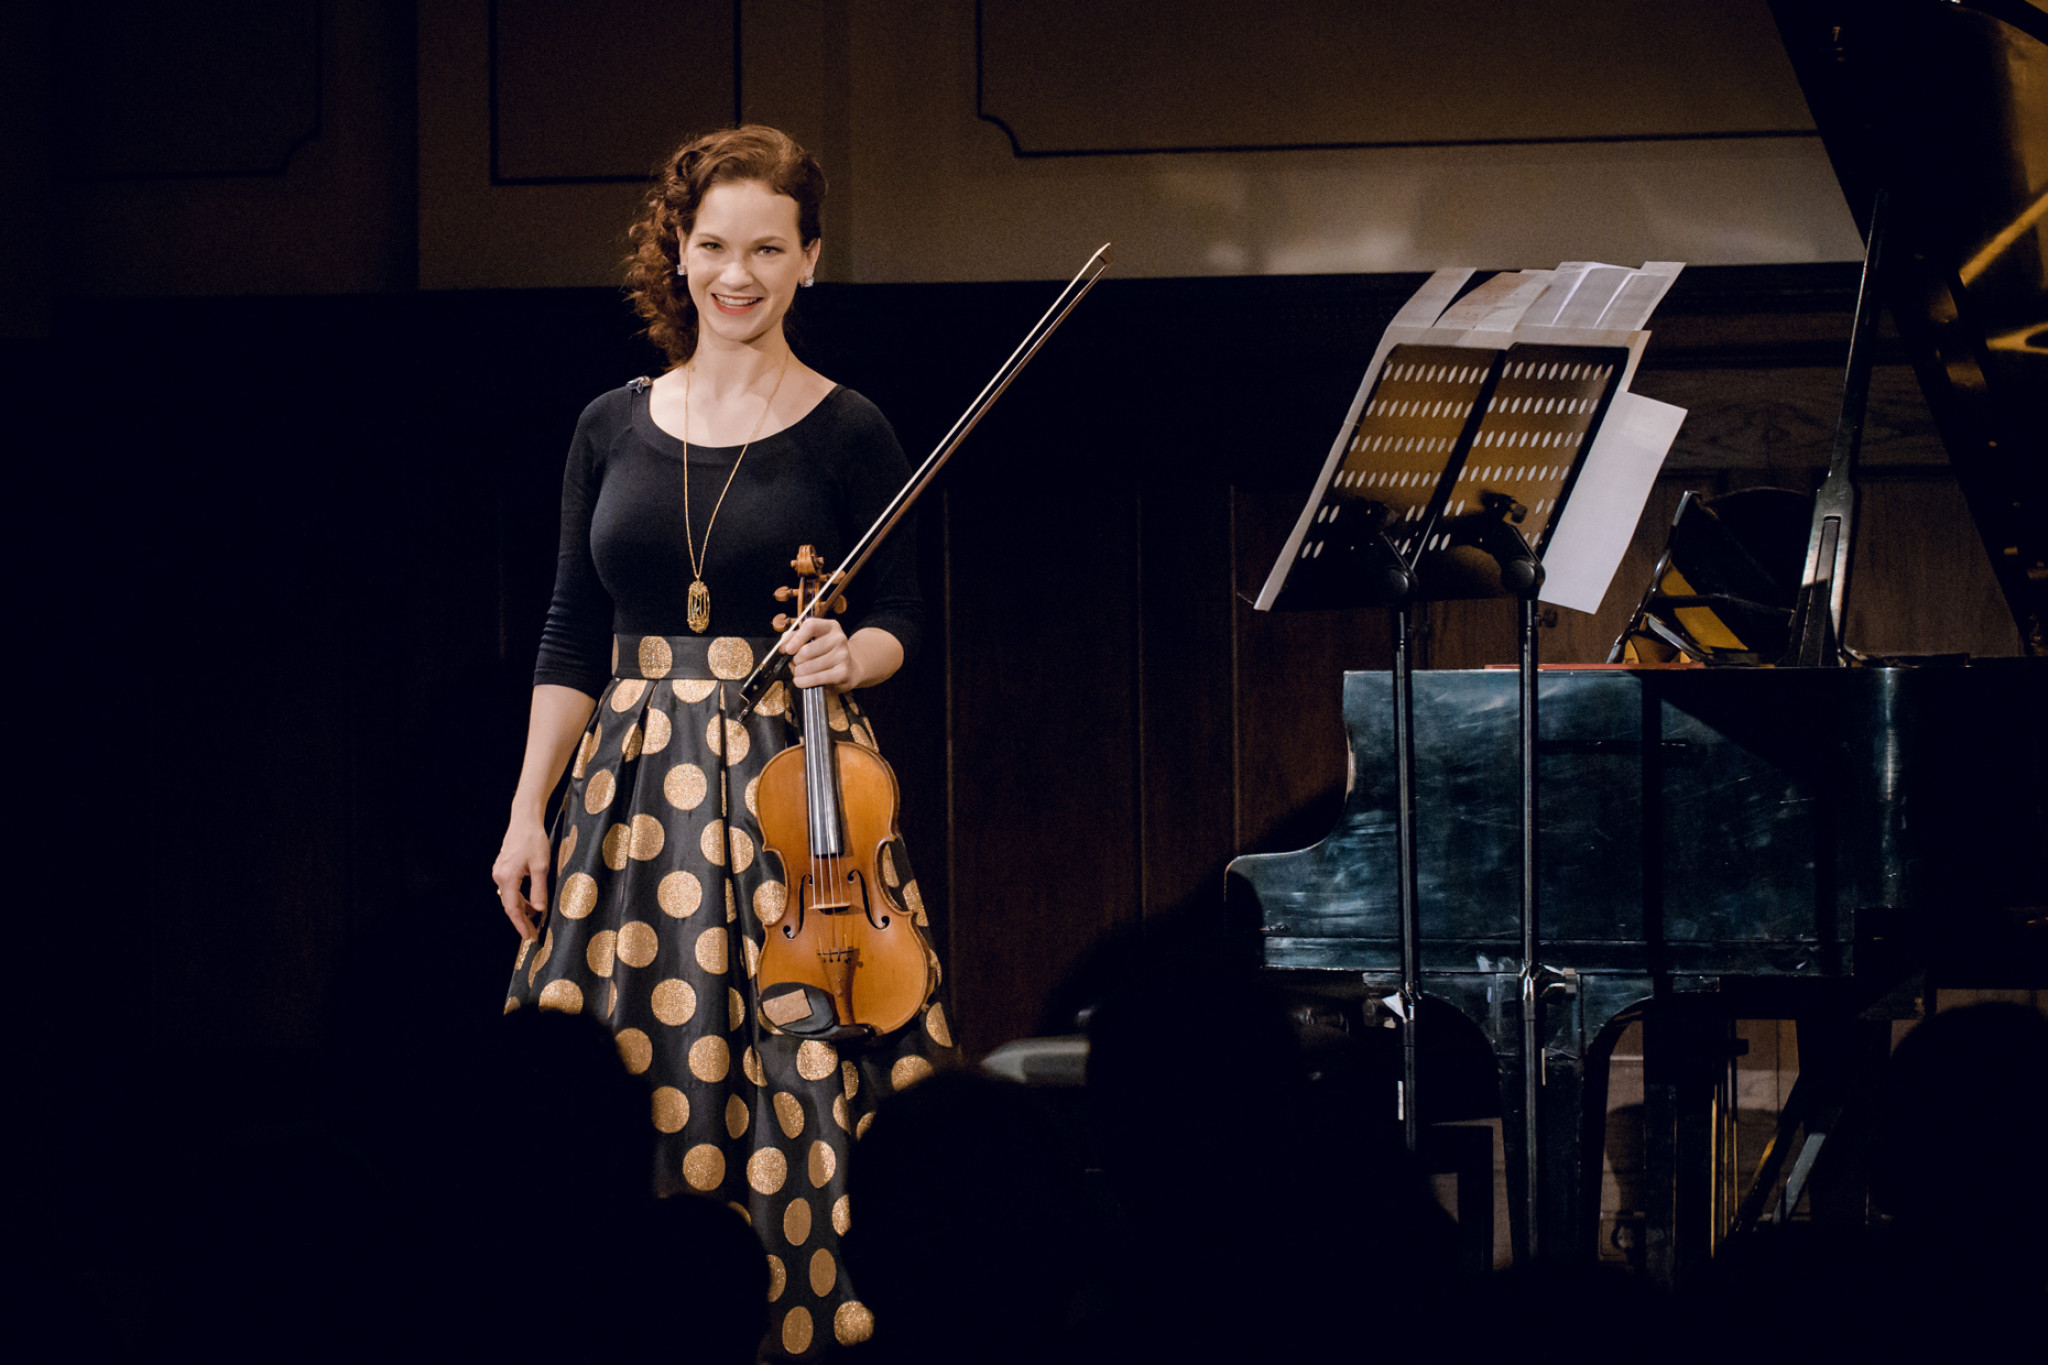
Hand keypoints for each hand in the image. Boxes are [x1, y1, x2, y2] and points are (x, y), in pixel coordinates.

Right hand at [492, 818, 553, 940]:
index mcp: (508, 877)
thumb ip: (539, 890)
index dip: (521, 925)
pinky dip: (520, 898)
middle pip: (510, 905)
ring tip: (535, 920)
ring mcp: (499, 871)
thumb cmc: (534, 840)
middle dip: (522, 920)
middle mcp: (499, 876)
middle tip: (534, 933)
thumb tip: (539, 910)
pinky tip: (531, 902)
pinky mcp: (503, 867)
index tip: (530, 937)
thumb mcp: (541, 866)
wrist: (524, 820)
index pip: (513, 909)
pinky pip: (510, 889)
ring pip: (510, 897)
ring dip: (522, 909)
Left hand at [782, 615, 863, 691]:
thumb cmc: (826, 654)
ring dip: (798, 672)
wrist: (849, 670)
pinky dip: (804, 682)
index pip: (811, 626)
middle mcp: (839, 639)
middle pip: (807, 650)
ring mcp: (842, 656)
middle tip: (796, 663)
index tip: (788, 649)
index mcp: (830, 627)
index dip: (796, 638)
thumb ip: (795, 638)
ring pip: (809, 666)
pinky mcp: (843, 673)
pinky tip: (801, 681)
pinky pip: (816, 678)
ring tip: (799, 672)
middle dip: (796, 660)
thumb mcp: (813, 640)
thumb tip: (783, 645)